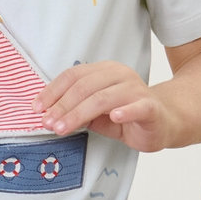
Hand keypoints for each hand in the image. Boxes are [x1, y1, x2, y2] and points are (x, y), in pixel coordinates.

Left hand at [35, 60, 181, 151]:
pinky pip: (138, 107)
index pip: (73, 76)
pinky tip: (114, 117)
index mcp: (104, 71)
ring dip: (79, 113)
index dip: (52, 91)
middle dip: (62, 106)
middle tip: (48, 123)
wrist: (163, 122)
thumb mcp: (96, 112)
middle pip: (84, 87)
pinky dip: (125, 111)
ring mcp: (137, 90)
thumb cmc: (126, 115)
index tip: (37, 108)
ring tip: (63, 128)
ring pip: (103, 98)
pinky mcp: (151, 107)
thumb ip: (77, 110)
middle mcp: (120, 75)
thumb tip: (47, 114)